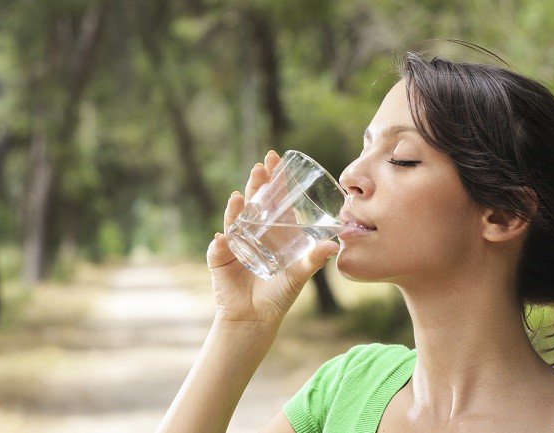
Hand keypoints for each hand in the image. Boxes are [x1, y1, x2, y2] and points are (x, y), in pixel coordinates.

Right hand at [206, 149, 339, 326]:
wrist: (256, 317)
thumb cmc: (279, 294)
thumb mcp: (299, 274)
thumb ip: (314, 260)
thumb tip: (333, 244)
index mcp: (272, 231)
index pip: (272, 198)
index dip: (273, 178)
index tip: (274, 157)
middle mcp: (252, 232)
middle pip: (253, 202)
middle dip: (256, 184)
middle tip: (260, 167)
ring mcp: (234, 243)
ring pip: (235, 219)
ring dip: (236, 207)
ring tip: (241, 196)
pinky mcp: (220, 259)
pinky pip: (220, 248)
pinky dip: (222, 243)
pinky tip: (224, 238)